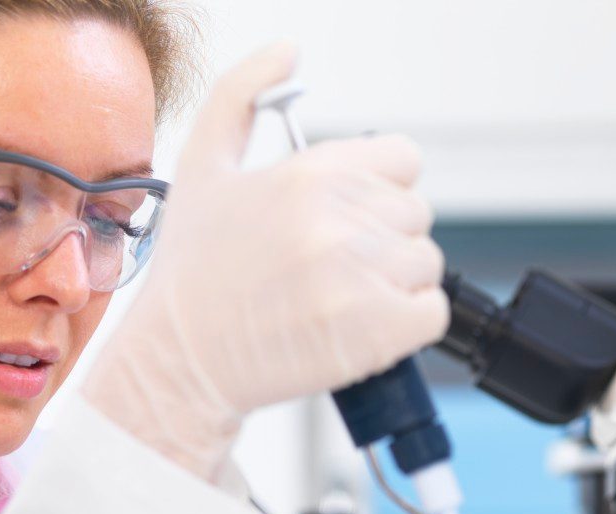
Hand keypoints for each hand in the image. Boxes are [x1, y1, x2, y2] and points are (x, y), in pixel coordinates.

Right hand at [85, 42, 447, 481]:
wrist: (181, 361)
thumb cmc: (193, 271)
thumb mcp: (202, 165)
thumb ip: (242, 95)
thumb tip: (287, 51)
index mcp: (309, 174)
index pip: (403, 159)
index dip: (377, 186)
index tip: (346, 214)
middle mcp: (339, 222)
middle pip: (415, 214)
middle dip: (381, 237)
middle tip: (328, 265)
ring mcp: (362, 280)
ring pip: (426, 264)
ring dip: (393, 282)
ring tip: (338, 298)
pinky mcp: (378, 334)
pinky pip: (433, 313)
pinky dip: (408, 323)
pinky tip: (361, 325)